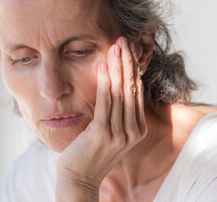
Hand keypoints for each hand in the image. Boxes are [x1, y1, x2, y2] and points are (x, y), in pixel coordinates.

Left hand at [55, 37, 146, 200]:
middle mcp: (133, 130)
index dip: (133, 68)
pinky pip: (105, 103)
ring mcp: (121, 134)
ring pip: (120, 93)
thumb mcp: (110, 129)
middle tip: (124, 39)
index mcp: (137, 128)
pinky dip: (105, 83)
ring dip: (118, 67)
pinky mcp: (103, 134)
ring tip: (116, 46)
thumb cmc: (91, 150)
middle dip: (128, 62)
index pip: (137, 91)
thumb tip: (117, 83)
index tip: (128, 48)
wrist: (79, 177)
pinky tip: (103, 66)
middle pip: (132, 88)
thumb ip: (118, 110)